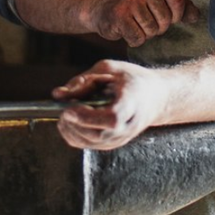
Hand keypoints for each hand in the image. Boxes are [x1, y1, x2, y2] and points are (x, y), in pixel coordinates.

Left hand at [52, 59, 170, 149]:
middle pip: (98, 134)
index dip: (88, 116)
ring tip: (65, 113)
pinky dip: (74, 135)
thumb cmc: (132, 80)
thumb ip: (84, 80)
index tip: (69, 108)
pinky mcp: (114, 143)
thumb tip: (58, 94)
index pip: (111, 118)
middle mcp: (128, 125)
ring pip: (91, 142)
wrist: (157, 97)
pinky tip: (69, 121)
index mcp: (132, 102)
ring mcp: (122, 137)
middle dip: (74, 124)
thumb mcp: (110, 69)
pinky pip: (90, 145)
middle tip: (62, 109)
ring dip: (71, 130)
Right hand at [84, 0, 199, 46]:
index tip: (163, 15)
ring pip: (152, 31)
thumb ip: (180, 6)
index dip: (175, 17)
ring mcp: (129, 1)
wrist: (101, 8)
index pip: (179, 4)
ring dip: (145, 33)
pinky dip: (134, 40)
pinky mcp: (118, 16)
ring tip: (134, 23)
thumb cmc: (135, 5)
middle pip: (166, 20)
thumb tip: (196, 16)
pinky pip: (138, 38)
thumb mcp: (158, 0)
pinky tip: (126, 29)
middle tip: (144, 19)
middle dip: (157, 27)